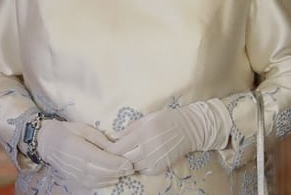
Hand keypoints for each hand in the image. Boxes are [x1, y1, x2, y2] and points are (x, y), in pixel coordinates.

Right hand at [36, 119, 133, 186]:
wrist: (46, 142)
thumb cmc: (65, 131)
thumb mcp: (83, 128)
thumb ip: (99, 138)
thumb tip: (115, 146)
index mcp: (79, 148)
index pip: (102, 160)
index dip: (117, 163)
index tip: (129, 163)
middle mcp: (77, 164)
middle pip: (103, 172)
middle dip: (119, 171)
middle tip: (131, 168)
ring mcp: (75, 174)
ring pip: (99, 180)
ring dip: (113, 178)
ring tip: (124, 172)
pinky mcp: (75, 179)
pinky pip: (92, 184)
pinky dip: (105, 182)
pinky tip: (112, 178)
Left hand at [110, 100, 231, 174]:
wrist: (188, 129)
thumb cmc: (164, 120)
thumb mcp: (144, 119)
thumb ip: (128, 129)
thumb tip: (113, 137)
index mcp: (141, 133)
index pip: (118, 148)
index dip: (108, 150)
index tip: (102, 149)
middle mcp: (147, 148)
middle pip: (123, 159)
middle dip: (115, 157)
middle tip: (109, 154)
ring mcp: (155, 159)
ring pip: (132, 166)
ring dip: (125, 163)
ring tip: (121, 157)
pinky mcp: (161, 167)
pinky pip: (143, 171)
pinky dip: (137, 167)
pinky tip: (136, 160)